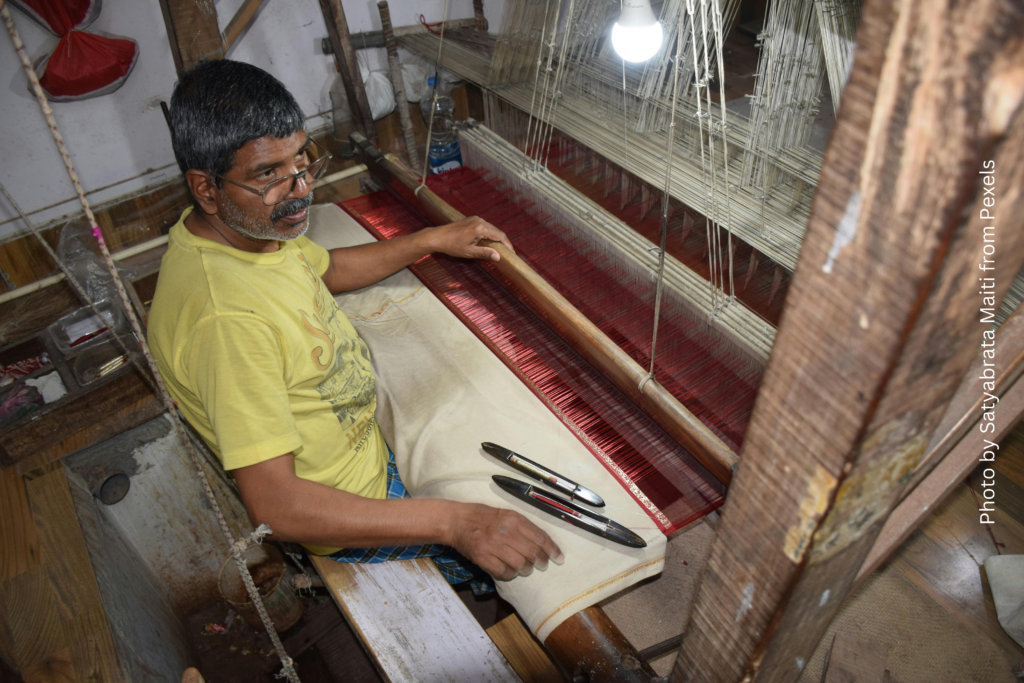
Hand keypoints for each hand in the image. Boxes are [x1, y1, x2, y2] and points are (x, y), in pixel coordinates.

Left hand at [428, 216, 513, 261]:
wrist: (437, 237)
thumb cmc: (452, 246)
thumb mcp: (469, 252)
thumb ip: (485, 253)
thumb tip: (498, 257)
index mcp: (480, 228)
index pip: (500, 236)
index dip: (508, 245)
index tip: (512, 253)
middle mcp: (479, 221)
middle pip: (497, 231)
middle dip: (503, 242)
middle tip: (508, 252)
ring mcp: (475, 218)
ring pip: (492, 228)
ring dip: (496, 238)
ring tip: (500, 248)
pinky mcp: (472, 219)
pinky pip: (485, 226)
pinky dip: (489, 233)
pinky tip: (489, 241)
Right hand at [448, 503, 563, 580]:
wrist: (457, 521)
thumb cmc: (484, 517)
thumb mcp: (507, 514)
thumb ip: (524, 526)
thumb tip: (543, 543)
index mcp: (514, 519)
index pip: (540, 537)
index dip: (552, 550)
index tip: (559, 558)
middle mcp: (506, 532)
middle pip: (532, 553)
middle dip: (541, 562)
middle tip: (542, 565)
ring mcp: (494, 546)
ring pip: (520, 565)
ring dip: (526, 569)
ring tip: (524, 568)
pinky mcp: (483, 558)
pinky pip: (504, 572)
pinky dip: (510, 574)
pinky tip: (510, 570)